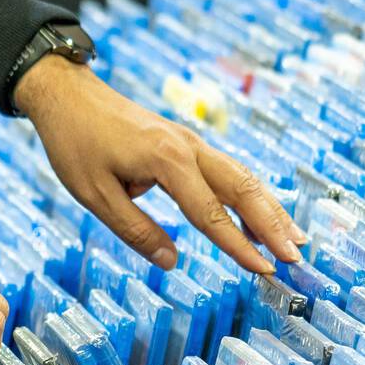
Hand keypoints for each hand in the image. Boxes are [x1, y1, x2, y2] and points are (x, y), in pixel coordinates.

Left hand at [14, 55, 305, 274]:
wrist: (67, 94)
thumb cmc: (75, 144)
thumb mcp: (95, 196)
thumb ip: (136, 231)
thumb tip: (171, 262)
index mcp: (166, 160)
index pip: (210, 213)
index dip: (239, 245)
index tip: (264, 270)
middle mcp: (188, 147)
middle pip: (243, 188)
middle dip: (273, 225)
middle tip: (296, 258)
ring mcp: (191, 143)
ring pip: (242, 177)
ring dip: (271, 208)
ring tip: (295, 238)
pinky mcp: (186, 145)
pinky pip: (228, 171)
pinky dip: (251, 195)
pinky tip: (263, 215)